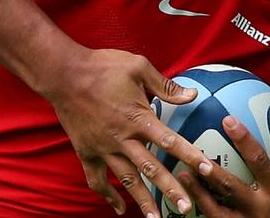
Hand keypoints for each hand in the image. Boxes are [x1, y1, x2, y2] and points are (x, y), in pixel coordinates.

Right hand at [47, 47, 213, 216]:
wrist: (63, 73)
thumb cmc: (103, 67)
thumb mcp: (139, 67)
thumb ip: (166, 86)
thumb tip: (192, 95)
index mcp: (138, 117)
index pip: (170, 141)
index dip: (190, 155)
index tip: (206, 170)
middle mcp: (122, 138)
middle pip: (150, 168)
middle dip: (170, 189)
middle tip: (186, 208)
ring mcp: (103, 148)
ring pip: (126, 179)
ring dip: (142, 200)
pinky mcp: (86, 152)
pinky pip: (97, 180)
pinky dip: (108, 196)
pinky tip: (120, 208)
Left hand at [178, 107, 269, 217]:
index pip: (259, 160)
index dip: (244, 140)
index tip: (228, 120)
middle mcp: (261, 209)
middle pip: (230, 188)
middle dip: (211, 171)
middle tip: (194, 153)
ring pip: (216, 211)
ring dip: (197, 192)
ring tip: (183, 174)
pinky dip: (201, 210)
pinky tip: (188, 197)